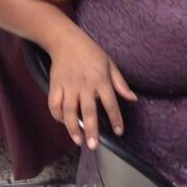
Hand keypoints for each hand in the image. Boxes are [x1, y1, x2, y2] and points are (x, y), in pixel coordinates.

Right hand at [47, 27, 136, 148]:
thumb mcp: (110, 64)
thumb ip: (120, 84)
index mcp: (100, 80)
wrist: (65, 40)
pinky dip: (57, 115)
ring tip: (78, 141)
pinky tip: (63, 123)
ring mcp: (68, 86)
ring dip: (72, 128)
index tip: (119, 132)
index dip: (115, 119)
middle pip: (88, 111)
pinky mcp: (54, 85)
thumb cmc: (91, 52)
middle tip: (93, 146)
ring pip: (69, 111)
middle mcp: (84, 85)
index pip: (110, 103)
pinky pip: (54, 104)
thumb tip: (133, 99)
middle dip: (91, 130)